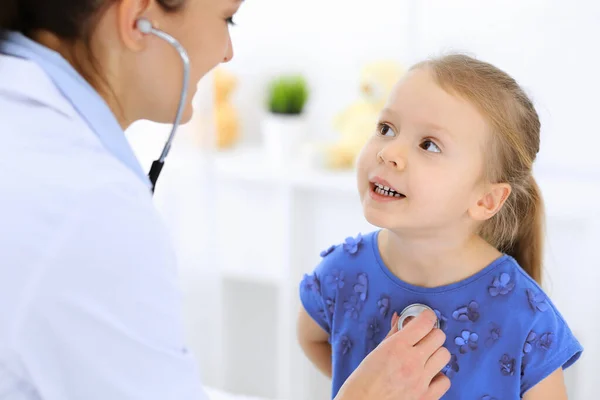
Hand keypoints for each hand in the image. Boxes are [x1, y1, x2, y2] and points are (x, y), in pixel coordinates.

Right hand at [334, 309, 450, 399]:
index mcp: (397, 346)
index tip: (425, 318)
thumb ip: (393, 334)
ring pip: (445, 355)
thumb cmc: (363, 379)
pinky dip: (438, 377)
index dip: (427, 316)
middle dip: (431, 334)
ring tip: (425, 358)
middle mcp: (412, 361)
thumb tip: (401, 318)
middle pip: (439, 336)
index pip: (425, 322)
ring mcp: (421, 380)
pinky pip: (445, 380)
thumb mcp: (376, 351)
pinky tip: (427, 376)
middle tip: (423, 338)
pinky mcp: (426, 396)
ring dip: (436, 354)